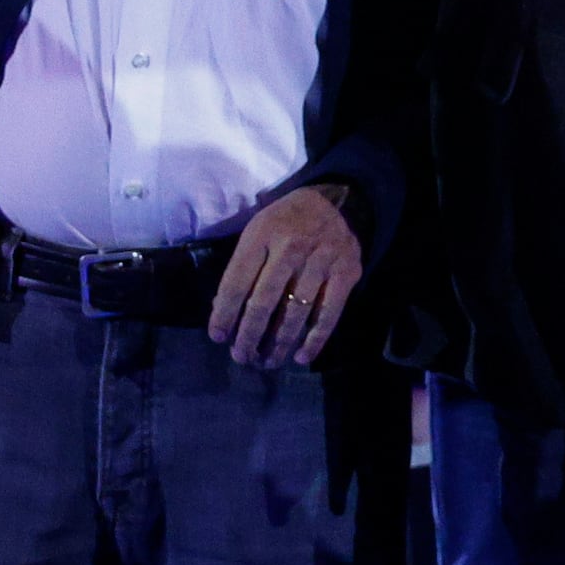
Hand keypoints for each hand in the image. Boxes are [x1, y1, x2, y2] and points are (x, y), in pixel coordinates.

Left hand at [207, 180, 363, 367]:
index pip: (236, 282)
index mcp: (262, 234)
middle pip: (264, 302)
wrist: (337, 202)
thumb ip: (243, 266)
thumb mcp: (257, 230)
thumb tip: (223, 311)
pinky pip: (329, 314)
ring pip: (295, 313)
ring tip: (267, 362)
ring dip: (278, 344)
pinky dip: (315, 340)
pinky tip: (301, 356)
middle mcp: (291, 247)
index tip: (218, 337)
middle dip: (249, 335)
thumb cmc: (286, 222)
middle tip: (241, 357)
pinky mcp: (347, 272)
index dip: (224, 315)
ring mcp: (322, 260)